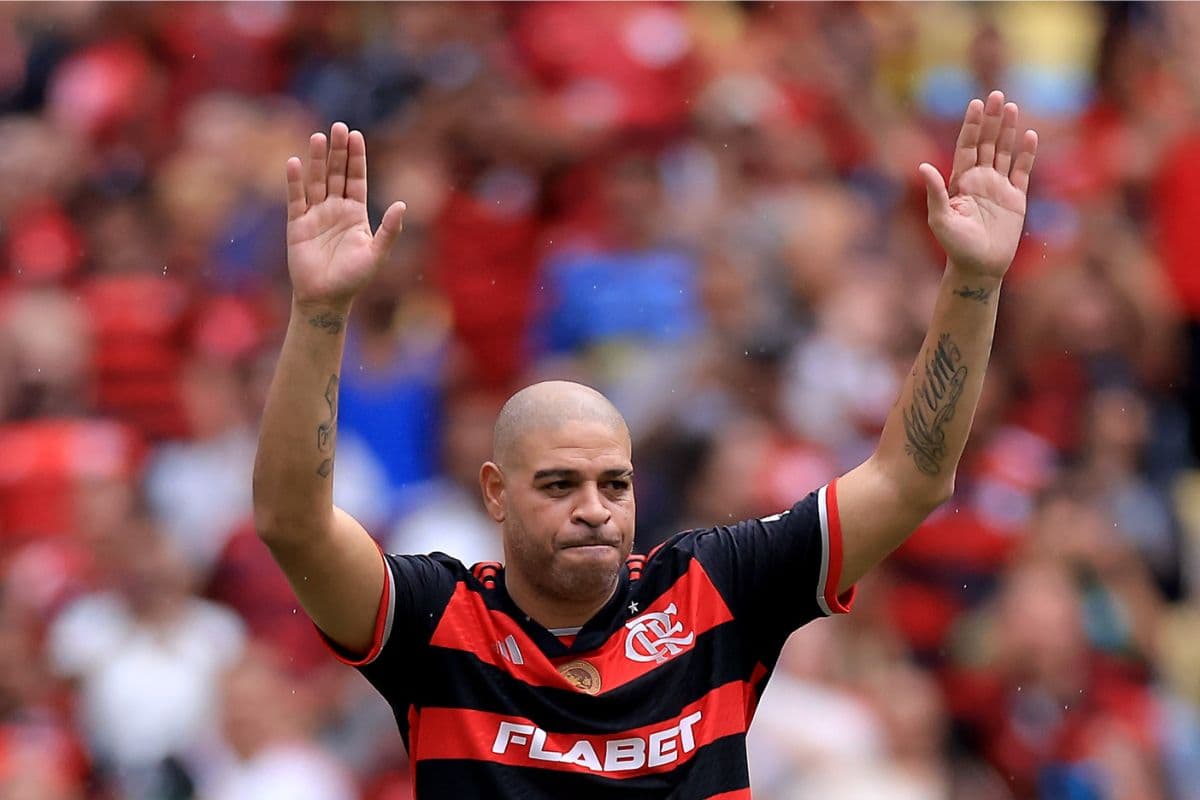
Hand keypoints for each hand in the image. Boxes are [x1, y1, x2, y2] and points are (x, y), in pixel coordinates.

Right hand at [286, 122, 405, 309]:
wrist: (325, 298)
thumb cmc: (353, 279)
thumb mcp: (376, 254)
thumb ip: (389, 230)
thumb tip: (402, 205)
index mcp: (355, 213)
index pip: (356, 178)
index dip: (356, 158)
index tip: (356, 135)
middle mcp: (335, 209)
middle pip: (336, 173)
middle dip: (338, 151)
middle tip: (338, 126)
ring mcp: (315, 214)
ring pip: (316, 181)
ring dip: (317, 160)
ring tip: (318, 137)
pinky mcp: (297, 224)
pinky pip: (296, 198)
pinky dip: (294, 181)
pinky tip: (294, 162)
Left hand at [919, 91, 1037, 278]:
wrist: (979, 267)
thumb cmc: (955, 246)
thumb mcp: (941, 220)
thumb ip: (935, 192)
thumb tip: (923, 166)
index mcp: (960, 181)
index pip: (967, 146)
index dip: (972, 125)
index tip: (976, 104)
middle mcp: (980, 179)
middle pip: (987, 142)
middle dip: (992, 120)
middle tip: (997, 95)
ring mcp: (999, 187)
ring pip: (1004, 151)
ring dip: (1008, 130)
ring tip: (1012, 107)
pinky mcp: (1016, 198)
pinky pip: (1022, 171)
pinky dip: (1026, 154)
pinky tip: (1030, 136)